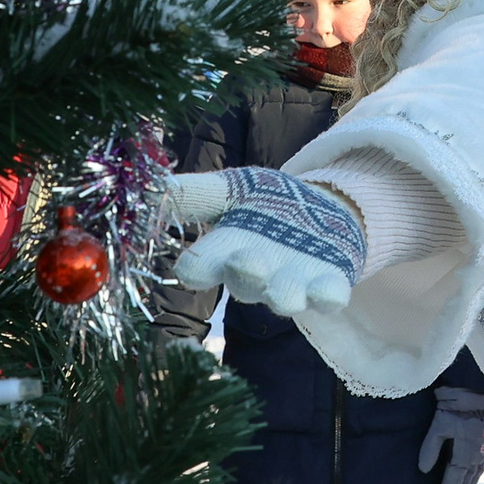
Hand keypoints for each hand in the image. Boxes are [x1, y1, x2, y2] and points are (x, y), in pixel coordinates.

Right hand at [172, 167, 366, 316]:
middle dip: (246, 273)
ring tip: (283, 286)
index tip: (190, 266)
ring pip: (283, 298)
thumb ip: (196, 192)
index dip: (195, 269)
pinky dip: (328, 297)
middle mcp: (255, 276)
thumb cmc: (269, 202)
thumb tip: (153, 185)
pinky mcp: (327, 286)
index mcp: (224, 252)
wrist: (324, 208)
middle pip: (243, 284)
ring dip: (283, 291)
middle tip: (247, 260)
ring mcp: (292, 285)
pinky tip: (330, 294)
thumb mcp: (234, 187)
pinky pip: (327, 299)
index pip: (199, 269)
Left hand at [419, 387, 483, 483]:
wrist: (471, 388)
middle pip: (468, 477)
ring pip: (477, 472)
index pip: (456, 474)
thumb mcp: (437, 423)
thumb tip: (424, 470)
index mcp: (467, 445)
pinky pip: (482, 464)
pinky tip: (470, 480)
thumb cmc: (451, 405)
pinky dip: (475, 476)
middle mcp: (479, 449)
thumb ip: (430, 448)